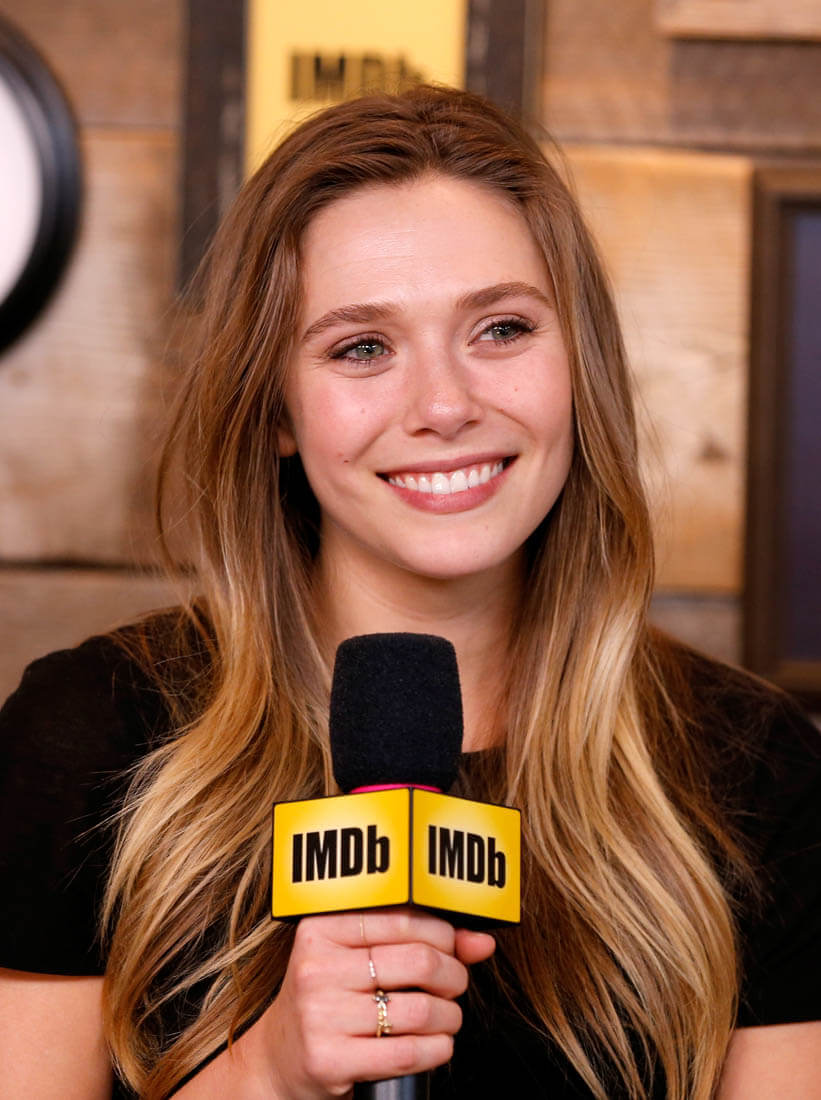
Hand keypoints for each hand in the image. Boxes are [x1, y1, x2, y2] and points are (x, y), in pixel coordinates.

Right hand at [250, 908, 494, 1098]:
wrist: (280, 1057)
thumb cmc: (331, 998)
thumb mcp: (360, 958)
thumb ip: (419, 941)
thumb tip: (482, 941)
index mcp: (321, 928)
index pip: (403, 917)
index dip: (443, 933)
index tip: (453, 947)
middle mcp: (316, 967)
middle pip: (418, 961)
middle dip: (453, 975)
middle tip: (455, 984)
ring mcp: (319, 1015)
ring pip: (420, 1010)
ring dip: (450, 1017)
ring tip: (447, 1017)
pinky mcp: (328, 1060)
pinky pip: (407, 1053)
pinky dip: (438, 1049)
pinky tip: (438, 1044)